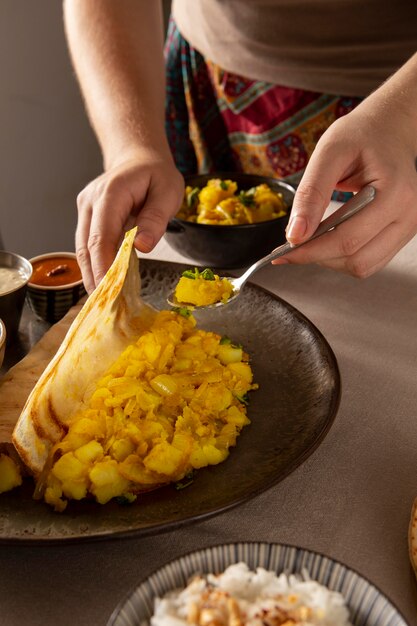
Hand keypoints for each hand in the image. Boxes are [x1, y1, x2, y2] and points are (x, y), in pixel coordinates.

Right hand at [75, 151, 183, 292]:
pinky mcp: (87, 217)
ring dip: (92, 274)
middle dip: (94, 277)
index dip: (102, 265)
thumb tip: (141, 246)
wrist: (138, 157)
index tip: (108, 290)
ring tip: (103, 301)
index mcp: (111, 193)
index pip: (101, 236)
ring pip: (82, 248)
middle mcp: (91, 201)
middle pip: (86, 246)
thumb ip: (156, 218)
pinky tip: (104, 283)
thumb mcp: (168, 191)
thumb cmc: (156, 174)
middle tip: (105, 306)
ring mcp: (86, 209)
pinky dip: (95, 264)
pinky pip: (88, 244)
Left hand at [273, 69, 416, 276]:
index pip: (348, 239)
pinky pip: (370, 260)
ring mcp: (408, 227)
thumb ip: (311, 193)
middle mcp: (408, 215)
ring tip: (311, 239)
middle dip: (318, 256)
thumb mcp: (329, 152)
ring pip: (363, 266)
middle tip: (293, 244)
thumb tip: (295, 235)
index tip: (282, 252)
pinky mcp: (400, 234)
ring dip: (331, 260)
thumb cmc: (361, 134)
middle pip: (356, 259)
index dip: (310, 251)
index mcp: (394, 193)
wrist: (388, 129)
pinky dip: (343, 256)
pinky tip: (328, 238)